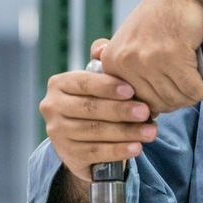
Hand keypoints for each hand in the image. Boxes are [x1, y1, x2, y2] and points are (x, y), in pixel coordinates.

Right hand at [39, 38, 158, 182]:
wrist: (83, 140)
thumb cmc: (96, 101)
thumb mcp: (97, 81)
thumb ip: (101, 62)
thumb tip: (102, 47)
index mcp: (58, 84)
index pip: (83, 83)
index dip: (107, 86)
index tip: (131, 90)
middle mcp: (52, 108)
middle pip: (90, 109)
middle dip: (121, 111)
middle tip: (146, 111)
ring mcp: (57, 133)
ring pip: (96, 132)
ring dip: (126, 132)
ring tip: (150, 131)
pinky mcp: (68, 155)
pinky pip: (97, 152)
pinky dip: (118, 151)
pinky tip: (136, 148)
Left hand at [101, 0, 202, 114]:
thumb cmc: (162, 18)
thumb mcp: (133, 45)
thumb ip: (131, 75)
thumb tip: (143, 112)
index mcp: (112, 62)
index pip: (136, 104)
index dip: (160, 103)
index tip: (173, 95)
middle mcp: (124, 62)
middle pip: (158, 104)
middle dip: (180, 99)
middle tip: (192, 86)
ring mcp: (146, 60)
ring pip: (177, 98)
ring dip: (195, 93)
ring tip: (201, 80)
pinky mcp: (171, 56)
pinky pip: (193, 89)